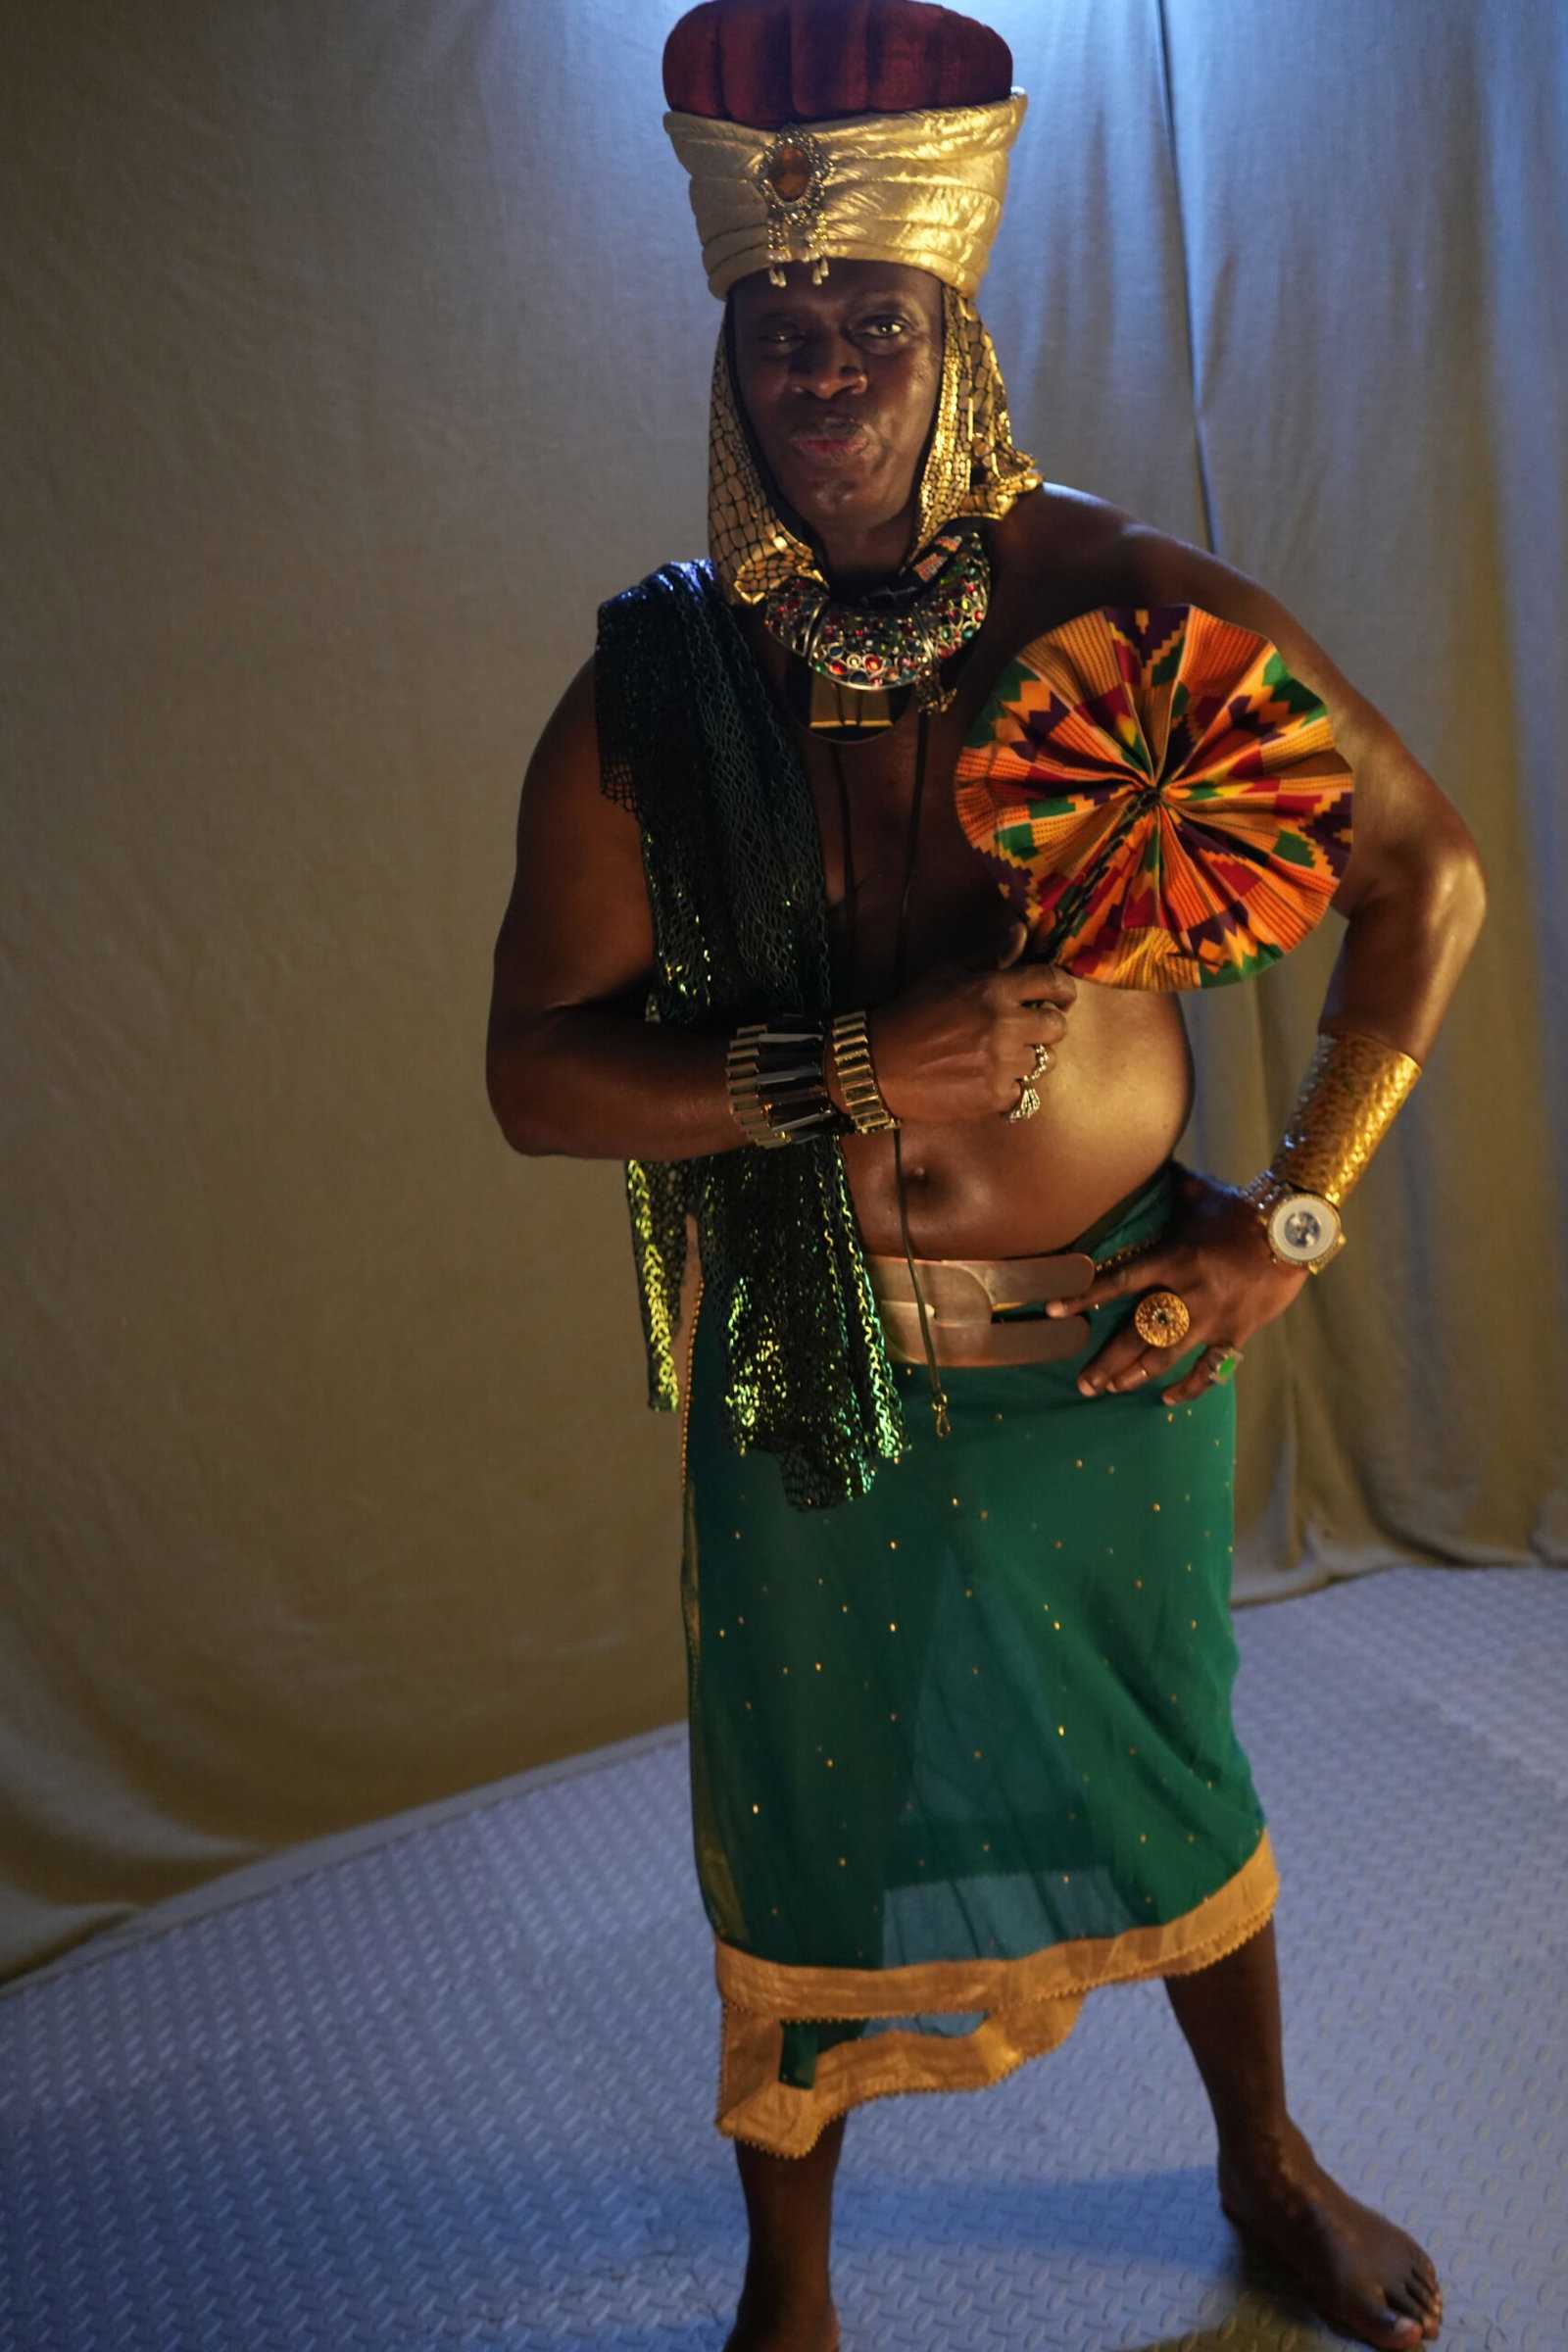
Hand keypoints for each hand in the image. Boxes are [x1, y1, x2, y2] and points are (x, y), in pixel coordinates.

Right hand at [869, 922, 1075, 1123]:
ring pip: (1043, 1061)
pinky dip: (1007, 1086)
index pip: (1053, 983)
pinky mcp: (994, 1096)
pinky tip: (982, 1078)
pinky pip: (1022, 1090)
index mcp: (994, 990)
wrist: (878, 1065)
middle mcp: (1004, 1026)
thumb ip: (992, 957)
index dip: (1063, 989)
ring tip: (996, 1056)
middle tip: (1026, 1029)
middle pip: (1057, 1027)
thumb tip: (1021, 933)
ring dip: (1026, 1058)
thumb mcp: (948, 975)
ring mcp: (1001, 1064)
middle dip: (1046, 1026)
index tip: (1060, 996)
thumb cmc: (911, 1015)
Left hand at [1046, 1166, 1306, 1403]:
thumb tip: (1151, 1157)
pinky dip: (1189, 1387)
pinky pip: (1209, 1369)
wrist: (1295, 1233)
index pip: (1119, 1281)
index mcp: (1173, 1259)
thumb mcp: (1202, 1194)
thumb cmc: (1245, 1210)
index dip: (1085, 1297)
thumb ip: (1172, 1184)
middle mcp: (1187, 1294)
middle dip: (1106, 1361)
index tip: (1054, 1312)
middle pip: (1136, 1334)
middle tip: (1081, 1383)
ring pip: (1165, 1356)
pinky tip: (1167, 1398)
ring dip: (1134, 1375)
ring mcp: (1211, 1319)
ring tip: (1108, 1389)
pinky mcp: (1235, 1334)